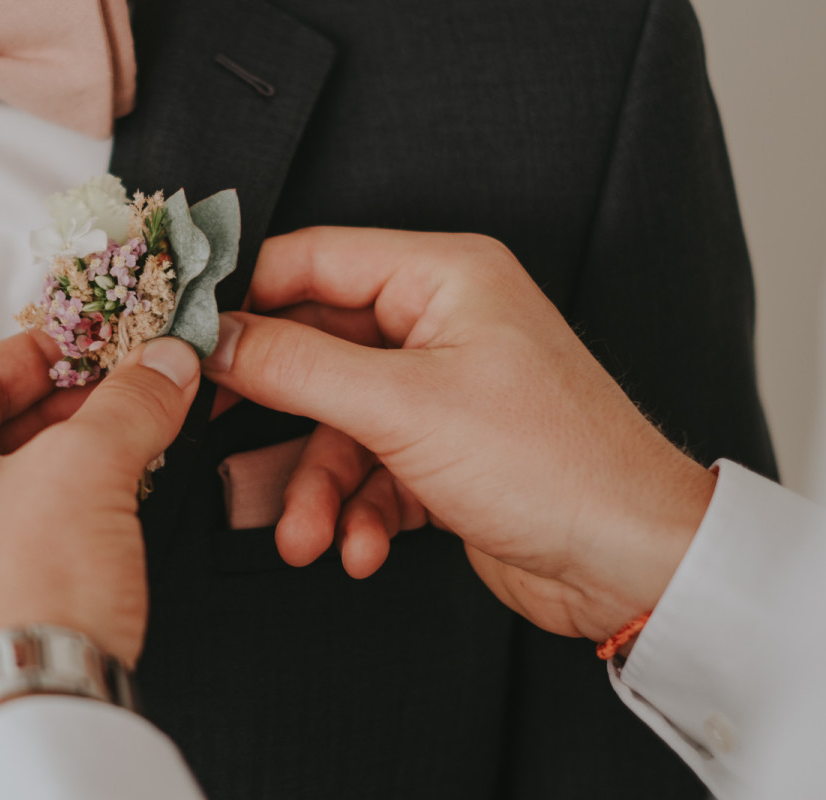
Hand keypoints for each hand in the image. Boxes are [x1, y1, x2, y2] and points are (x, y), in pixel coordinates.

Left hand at [0, 332, 200, 708]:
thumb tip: (162, 367)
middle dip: (62, 413)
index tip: (93, 347)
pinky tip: (98, 523)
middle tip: (121, 397)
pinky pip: (0, 548)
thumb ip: (130, 404)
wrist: (27, 724)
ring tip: (123, 454)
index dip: (44, 351)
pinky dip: (49, 522)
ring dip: (60, 468)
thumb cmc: (22, 604)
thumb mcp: (88, 469)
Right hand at [202, 227, 716, 642]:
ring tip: (308, 533)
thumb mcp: (403, 407)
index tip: (191, 336)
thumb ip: (296, 366)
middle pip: (316, 348)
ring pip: (337, 421)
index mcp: (442, 275)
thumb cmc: (558, 464)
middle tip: (219, 432)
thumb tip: (217, 339)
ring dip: (316, 484)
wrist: (634, 566)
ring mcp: (442, 389)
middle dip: (279, 414)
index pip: (312, 259)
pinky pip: (369, 468)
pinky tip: (359, 546)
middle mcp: (441, 323)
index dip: (245, 297)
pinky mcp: (444, 451)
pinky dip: (355, 510)